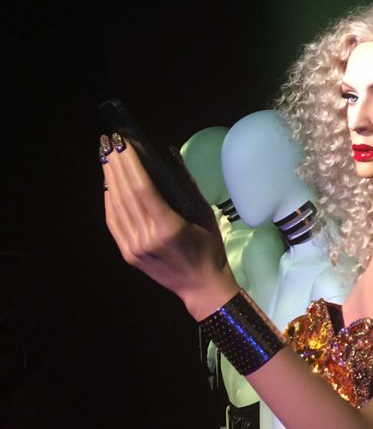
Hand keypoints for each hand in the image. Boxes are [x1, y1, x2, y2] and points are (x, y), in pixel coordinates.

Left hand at [100, 135, 238, 318]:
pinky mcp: (128, 254)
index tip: (124, 142)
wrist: (202, 287)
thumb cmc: (210, 249)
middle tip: (110, 142)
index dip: (131, 164)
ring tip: (107, 157)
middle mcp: (148, 237)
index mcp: (170, 228)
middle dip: (117, 165)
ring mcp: (134, 247)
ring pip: (116, 206)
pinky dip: (109, 200)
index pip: (143, 189)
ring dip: (109, 180)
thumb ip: (186, 185)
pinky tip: (109, 185)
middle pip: (125, 194)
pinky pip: (114, 222)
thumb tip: (169, 157)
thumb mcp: (204, 214)